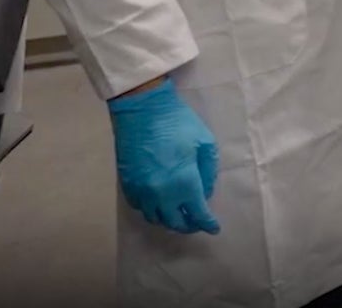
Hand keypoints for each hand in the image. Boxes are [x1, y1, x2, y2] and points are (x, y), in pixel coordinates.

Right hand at [109, 78, 220, 234]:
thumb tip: (205, 193)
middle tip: (197, 223)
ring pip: (155, 218)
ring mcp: (141, 191)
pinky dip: (152, 211)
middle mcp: (161, 194)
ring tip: (179, 216)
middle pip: (175, 222)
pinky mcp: (127, 185)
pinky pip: (140, 208)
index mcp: (184, 183)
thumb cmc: (179, 123)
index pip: (198, 213)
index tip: (214, 229)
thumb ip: (208, 172)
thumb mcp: (205, 143)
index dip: (207, 223)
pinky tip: (160, 205)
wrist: (142, 111)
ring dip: (169, 221)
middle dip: (189, 226)